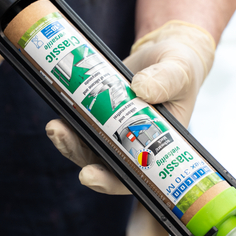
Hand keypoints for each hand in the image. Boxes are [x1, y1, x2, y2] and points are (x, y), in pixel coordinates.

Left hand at [47, 20, 215, 194]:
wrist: (164, 54)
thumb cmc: (180, 68)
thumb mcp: (180, 71)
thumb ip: (166, 80)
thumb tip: (140, 88)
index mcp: (159, 145)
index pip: (133, 174)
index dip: (110, 181)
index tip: (88, 175)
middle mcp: (134, 143)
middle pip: (103, 163)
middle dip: (79, 156)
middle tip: (62, 138)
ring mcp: (114, 130)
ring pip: (87, 147)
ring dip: (68, 142)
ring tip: (54, 127)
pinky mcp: (100, 113)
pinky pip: (81, 125)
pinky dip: (68, 122)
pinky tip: (57, 113)